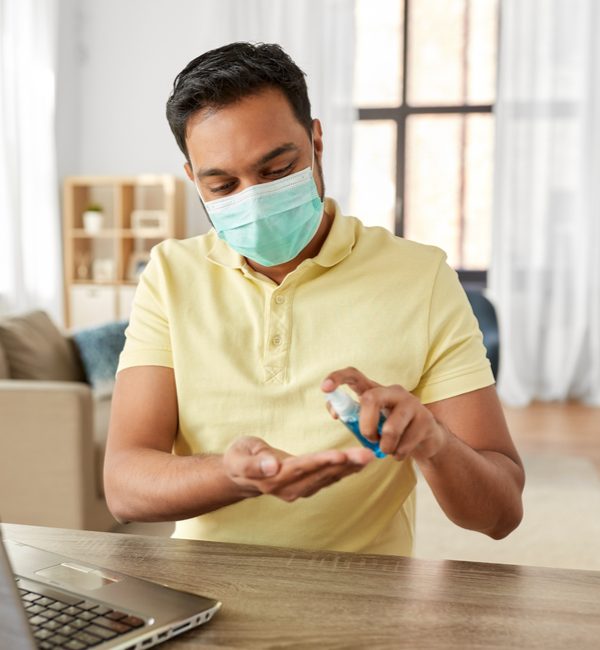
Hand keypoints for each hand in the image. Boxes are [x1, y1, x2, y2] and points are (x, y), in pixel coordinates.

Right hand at [223, 436, 373, 501]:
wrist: (239, 474)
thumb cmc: (239, 458)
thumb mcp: (239, 455)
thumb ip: (255, 462)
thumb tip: (272, 465)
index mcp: (273, 478)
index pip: (302, 468)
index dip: (321, 461)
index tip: (340, 455)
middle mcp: (289, 488)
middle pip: (320, 474)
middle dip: (345, 464)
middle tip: (367, 454)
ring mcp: (298, 491)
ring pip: (328, 478)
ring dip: (350, 468)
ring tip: (369, 456)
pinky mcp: (306, 487)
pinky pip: (329, 479)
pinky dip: (345, 471)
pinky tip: (359, 462)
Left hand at [321, 367, 448, 462]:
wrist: (426, 438)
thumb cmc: (390, 428)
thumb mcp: (369, 420)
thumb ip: (350, 415)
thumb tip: (334, 412)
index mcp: (375, 390)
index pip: (354, 375)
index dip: (338, 378)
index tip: (324, 388)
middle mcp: (393, 391)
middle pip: (371, 399)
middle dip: (366, 426)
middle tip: (369, 439)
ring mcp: (411, 403)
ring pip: (390, 428)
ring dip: (385, 446)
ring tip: (387, 449)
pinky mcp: (426, 420)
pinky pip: (405, 444)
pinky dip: (398, 454)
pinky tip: (400, 452)